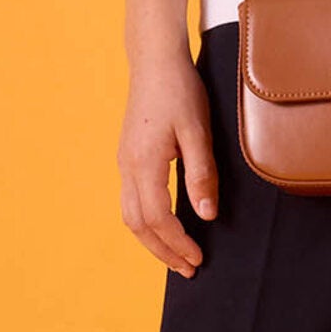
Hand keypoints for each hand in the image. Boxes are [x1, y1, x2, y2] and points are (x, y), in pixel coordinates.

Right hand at [117, 53, 219, 274]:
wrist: (154, 61)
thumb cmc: (179, 91)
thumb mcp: (197, 130)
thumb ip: (201, 174)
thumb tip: (206, 215)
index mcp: (145, 163)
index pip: (158, 218)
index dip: (177, 243)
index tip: (198, 259)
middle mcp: (128, 167)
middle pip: (138, 225)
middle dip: (163, 252)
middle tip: (188, 270)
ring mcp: (124, 163)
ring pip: (130, 216)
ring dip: (152, 241)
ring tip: (176, 257)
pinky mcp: (128, 157)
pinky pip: (131, 201)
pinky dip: (147, 223)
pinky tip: (164, 227)